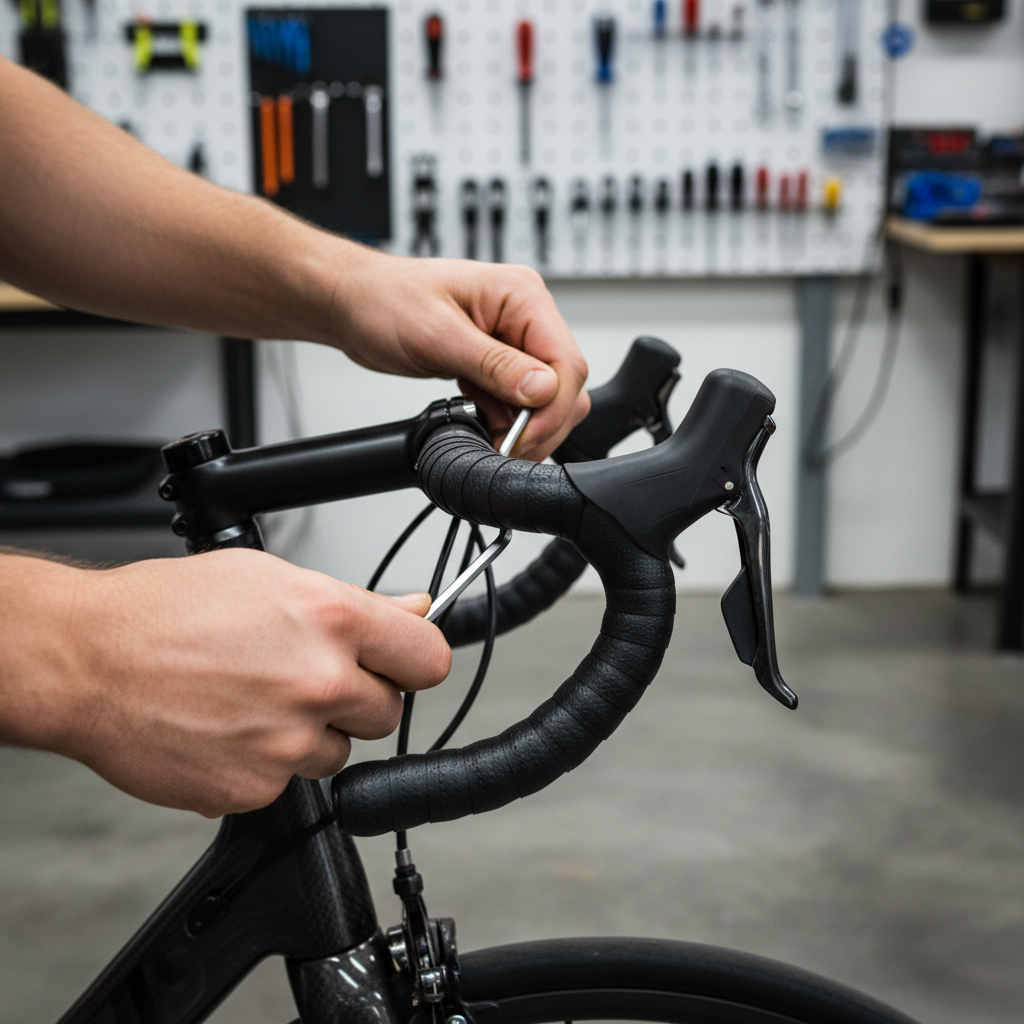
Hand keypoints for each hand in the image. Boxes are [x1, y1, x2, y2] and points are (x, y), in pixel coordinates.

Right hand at [0, 550, 449, 816]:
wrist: (88, 661)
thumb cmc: (166, 611)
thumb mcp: (269, 577)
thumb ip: (354, 602)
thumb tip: (411, 611)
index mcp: (332, 619)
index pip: (429, 657)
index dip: (415, 661)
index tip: (403, 664)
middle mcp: (318, 682)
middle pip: (388, 712)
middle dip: (356, 699)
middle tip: (306, 679)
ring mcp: (288, 741)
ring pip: (338, 752)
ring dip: (311, 734)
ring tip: (255, 701)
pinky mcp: (255, 788)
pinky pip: (289, 783)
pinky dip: (267, 765)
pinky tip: (229, 730)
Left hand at [329, 250, 589, 459]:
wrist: (353, 305)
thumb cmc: (384, 301)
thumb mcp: (438, 335)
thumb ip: (495, 365)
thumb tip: (542, 390)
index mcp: (522, 297)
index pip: (566, 361)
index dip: (552, 408)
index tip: (523, 438)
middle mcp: (524, 317)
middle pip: (564, 384)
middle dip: (541, 424)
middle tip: (506, 449)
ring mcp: (511, 341)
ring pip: (545, 399)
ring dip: (524, 428)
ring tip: (492, 443)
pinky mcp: (495, 363)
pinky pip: (517, 402)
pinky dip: (505, 424)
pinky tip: (483, 428)